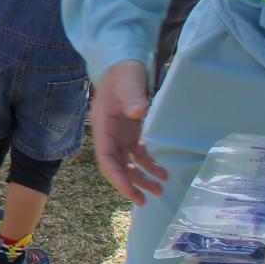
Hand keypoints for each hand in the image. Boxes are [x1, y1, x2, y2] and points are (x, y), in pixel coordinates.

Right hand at [91, 60, 164, 204]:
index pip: (106, 158)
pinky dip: (148, 164)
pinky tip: (162, 172)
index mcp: (102, 126)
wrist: (123, 63)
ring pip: (127, 163)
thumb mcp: (128, 82)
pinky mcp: (130, 132)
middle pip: (116, 165)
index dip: (117, 177)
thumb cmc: (123, 72)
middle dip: (129, 184)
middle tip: (145, 200)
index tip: (132, 192)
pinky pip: (137, 154)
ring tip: (160, 189)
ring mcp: (119, 134)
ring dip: (141, 177)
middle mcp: (108, 134)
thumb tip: (139, 112)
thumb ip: (132, 96)